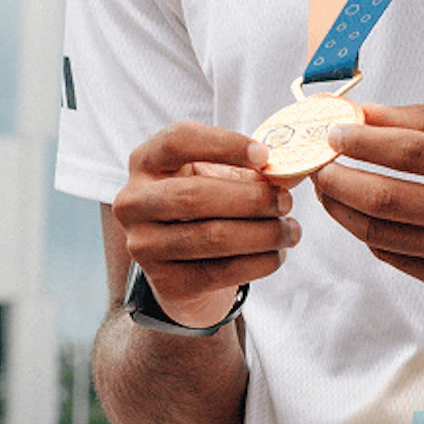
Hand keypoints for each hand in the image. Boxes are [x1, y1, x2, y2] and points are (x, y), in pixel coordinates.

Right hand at [113, 122, 299, 327]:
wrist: (181, 264)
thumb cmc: (203, 205)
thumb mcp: (215, 177)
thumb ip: (246, 170)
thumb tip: (288, 173)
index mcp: (145, 162)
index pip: (177, 141)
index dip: (224, 144)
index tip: (265, 156)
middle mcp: (134, 202)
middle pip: (195, 196)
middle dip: (251, 198)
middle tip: (286, 201)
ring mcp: (144, 245)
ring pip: (212, 237)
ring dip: (263, 234)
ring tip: (290, 230)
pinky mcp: (166, 282)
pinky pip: (221, 271)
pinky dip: (258, 262)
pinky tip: (277, 255)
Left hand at [313, 103, 423, 307]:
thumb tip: (370, 114)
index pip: (409, 152)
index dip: (361, 142)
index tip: (332, 133)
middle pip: (386, 197)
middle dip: (339, 179)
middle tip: (318, 164)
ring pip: (382, 233)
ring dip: (343, 210)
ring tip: (329, 189)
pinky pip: (396, 258)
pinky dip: (369, 235)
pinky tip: (361, 216)